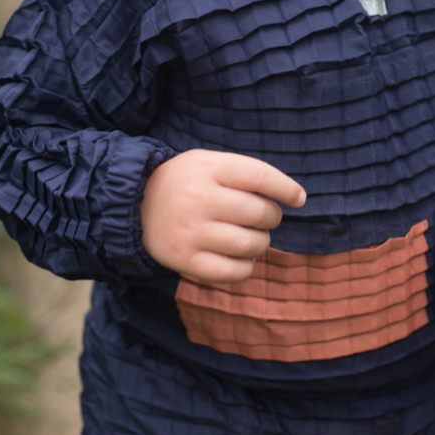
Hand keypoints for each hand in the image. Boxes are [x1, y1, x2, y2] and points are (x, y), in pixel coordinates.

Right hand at [141, 148, 305, 282]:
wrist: (135, 204)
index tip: (299, 198)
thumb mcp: (208, 163)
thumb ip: (245, 173)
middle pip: (259, 213)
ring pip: (250, 244)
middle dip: (271, 217)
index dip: (285, 188)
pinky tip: (242, 257)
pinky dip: (247, 266)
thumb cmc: (186, 182)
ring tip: (253, 237)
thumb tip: (293, 196)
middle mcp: (199, 199)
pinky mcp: (185, 260)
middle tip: (264, 217)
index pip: (259, 176)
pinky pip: (232, 272)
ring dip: (262, 243)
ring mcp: (191, 232)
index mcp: (208, 169)